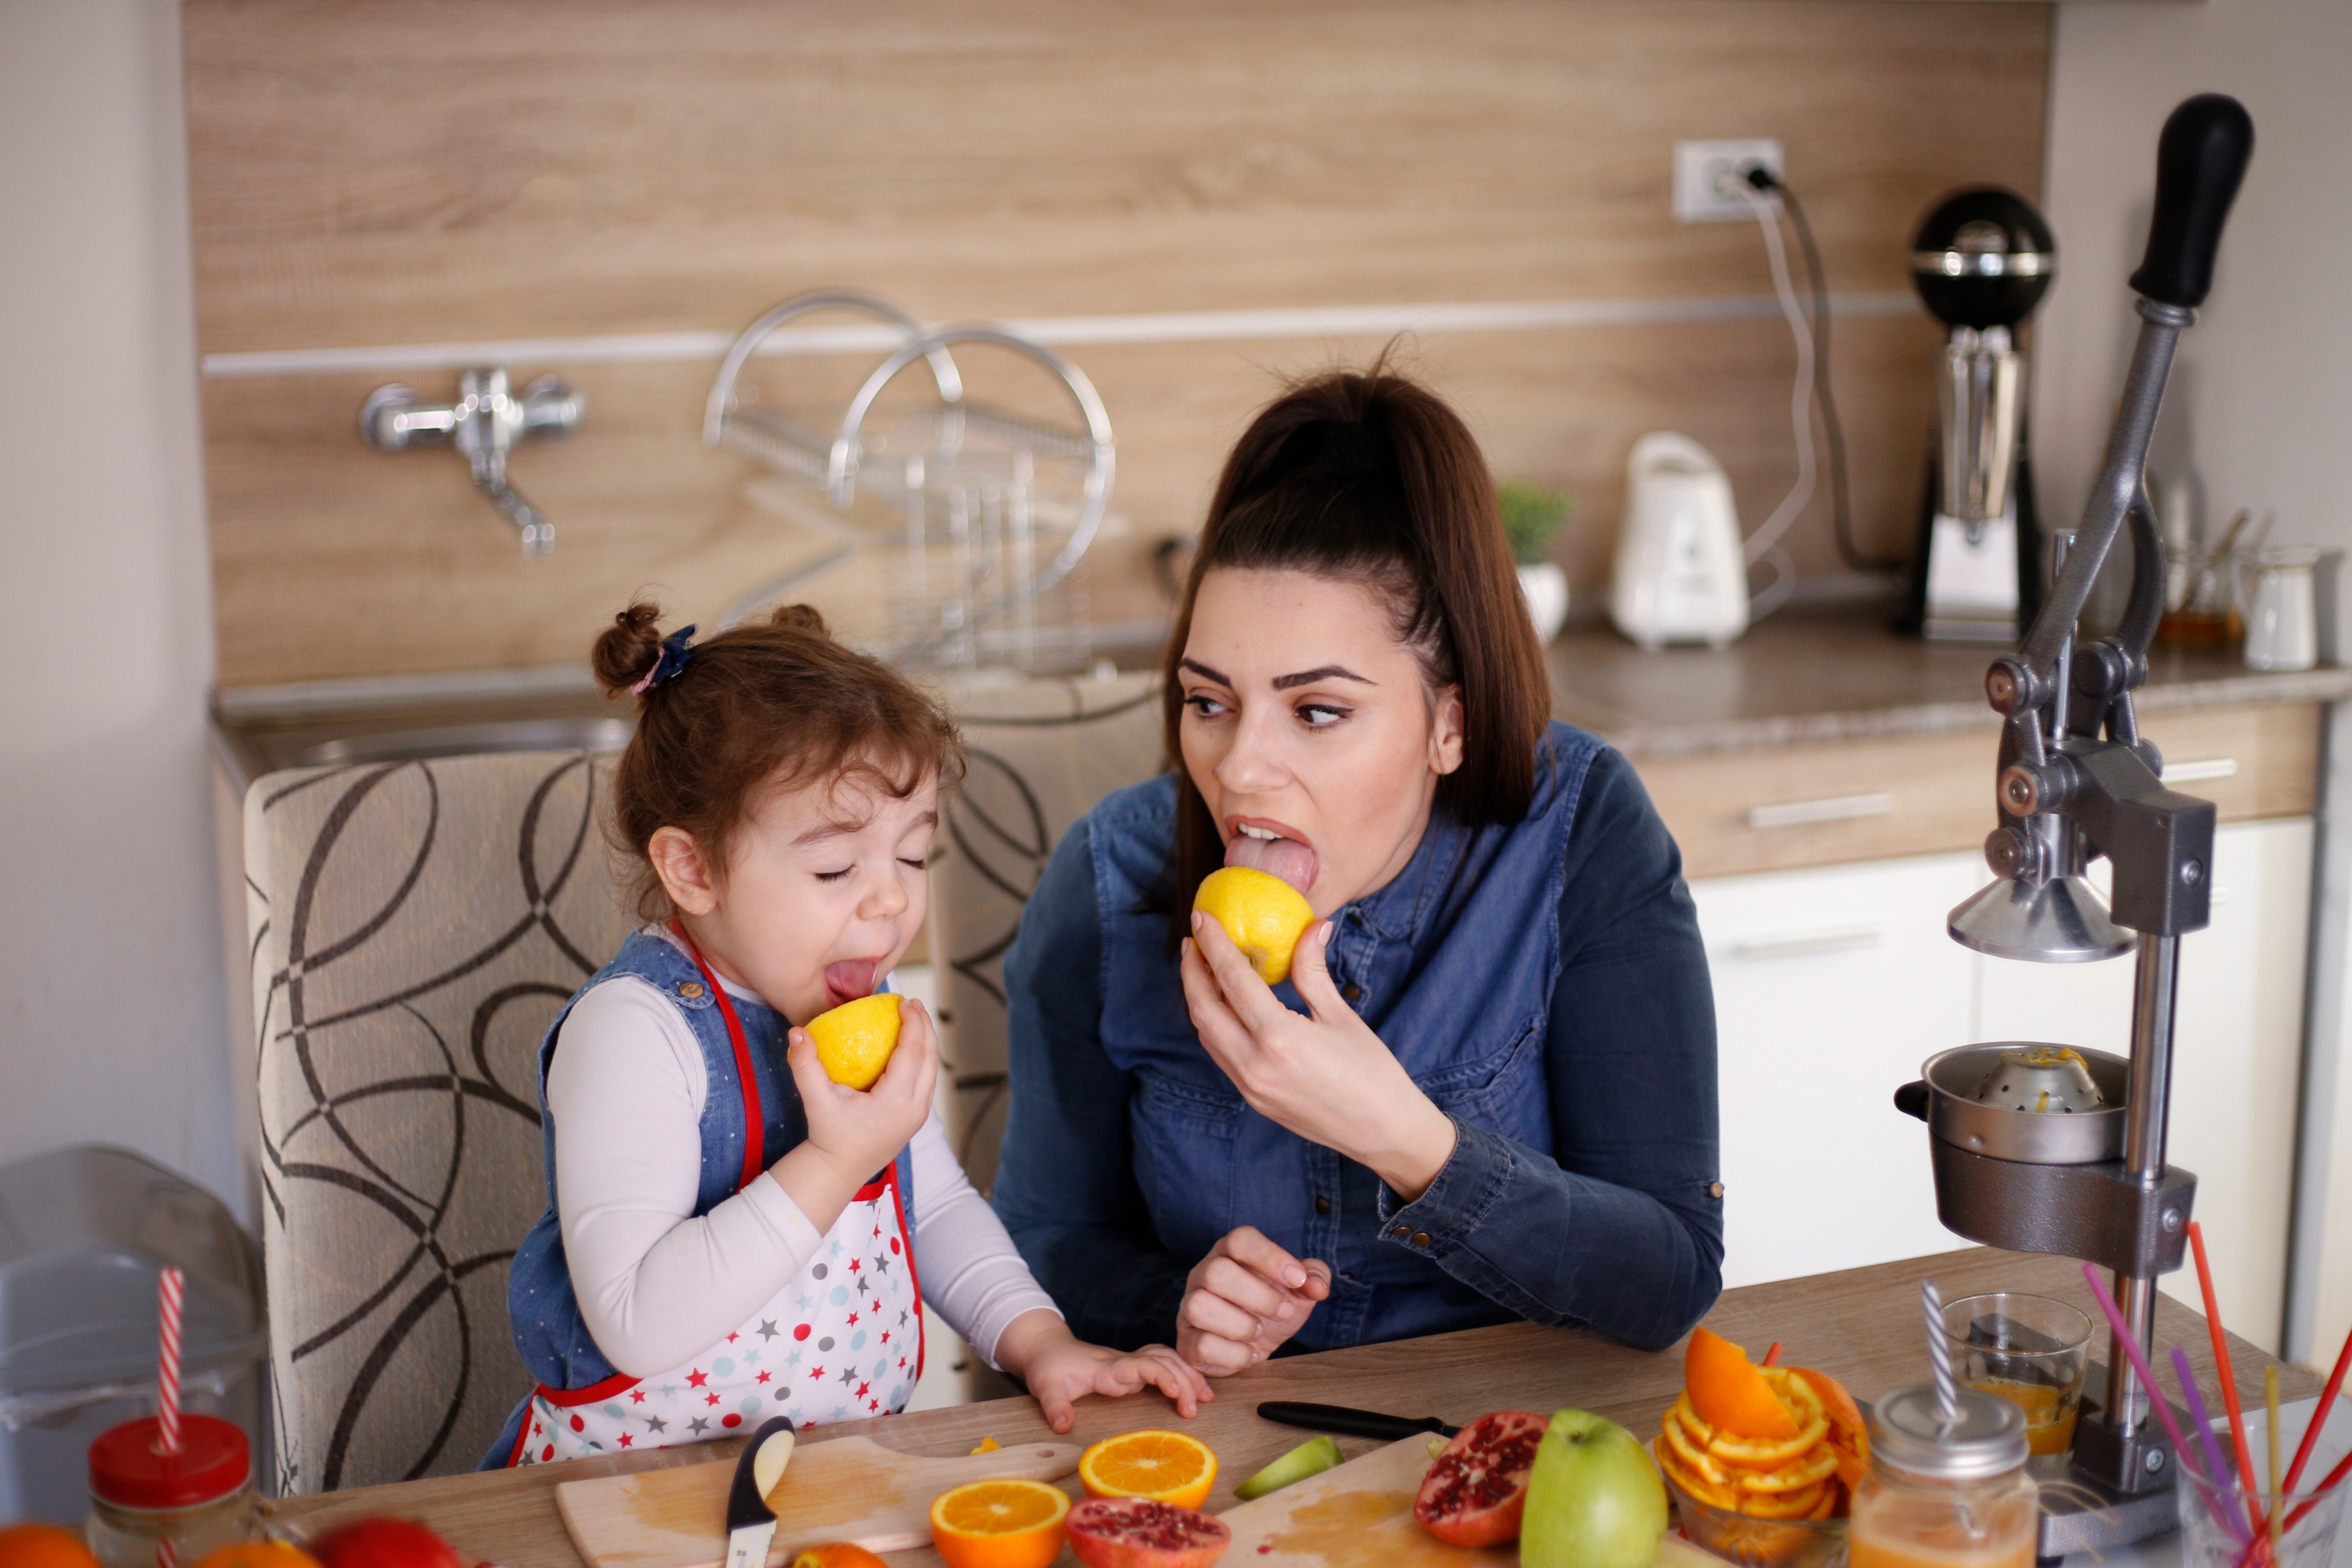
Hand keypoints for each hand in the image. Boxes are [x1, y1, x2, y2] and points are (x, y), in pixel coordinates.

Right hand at [769, 998, 938, 1233]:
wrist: (838, 1172)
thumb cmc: (828, 1136)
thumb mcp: (816, 1100)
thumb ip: (805, 1065)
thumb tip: (796, 1031)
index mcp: (896, 1101)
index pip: (913, 1052)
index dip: (913, 1024)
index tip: (904, 1002)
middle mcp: (915, 1108)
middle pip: (931, 1058)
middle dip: (925, 1027)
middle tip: (913, 1004)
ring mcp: (918, 1116)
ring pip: (932, 1071)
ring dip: (927, 1043)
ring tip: (915, 1020)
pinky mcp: (915, 1120)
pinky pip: (926, 1083)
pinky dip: (922, 1060)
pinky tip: (908, 1048)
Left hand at [992, 1309, 1212, 1433]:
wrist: (1047, 1348)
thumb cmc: (1048, 1367)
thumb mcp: (1046, 1387)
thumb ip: (1055, 1406)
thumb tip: (1064, 1426)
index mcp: (1108, 1367)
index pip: (1143, 1365)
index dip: (1163, 1376)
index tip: (1179, 1395)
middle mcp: (1124, 1362)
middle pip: (1163, 1360)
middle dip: (1184, 1380)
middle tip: (1194, 1410)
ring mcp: (1130, 1364)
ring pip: (1168, 1358)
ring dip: (1189, 1373)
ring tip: (1207, 1397)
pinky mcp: (1132, 1369)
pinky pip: (1164, 1364)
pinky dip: (1182, 1372)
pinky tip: (1195, 1387)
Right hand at [1176, 1226, 1331, 1374]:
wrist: (1251, 1345)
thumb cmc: (1270, 1308)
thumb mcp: (1297, 1290)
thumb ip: (1314, 1277)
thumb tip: (1318, 1285)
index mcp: (1230, 1253)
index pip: (1240, 1239)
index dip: (1270, 1257)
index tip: (1298, 1279)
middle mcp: (1203, 1274)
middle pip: (1216, 1271)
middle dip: (1259, 1296)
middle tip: (1283, 1311)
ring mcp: (1189, 1307)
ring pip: (1199, 1306)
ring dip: (1241, 1325)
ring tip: (1260, 1332)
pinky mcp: (1186, 1341)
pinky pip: (1202, 1345)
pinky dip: (1235, 1354)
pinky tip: (1250, 1353)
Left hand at [1181, 915, 1456, 1198]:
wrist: (1383, 1132)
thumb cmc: (1372, 1072)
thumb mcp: (1341, 1016)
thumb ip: (1313, 971)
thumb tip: (1313, 925)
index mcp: (1279, 1038)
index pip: (1233, 980)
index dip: (1213, 944)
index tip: (1202, 916)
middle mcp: (1255, 1065)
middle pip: (1204, 1009)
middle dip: (1192, 971)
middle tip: (1193, 939)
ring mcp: (1250, 1087)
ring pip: (1207, 1035)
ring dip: (1199, 998)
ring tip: (1204, 968)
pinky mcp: (1253, 1099)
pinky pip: (1221, 1055)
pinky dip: (1214, 1025)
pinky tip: (1225, 1006)